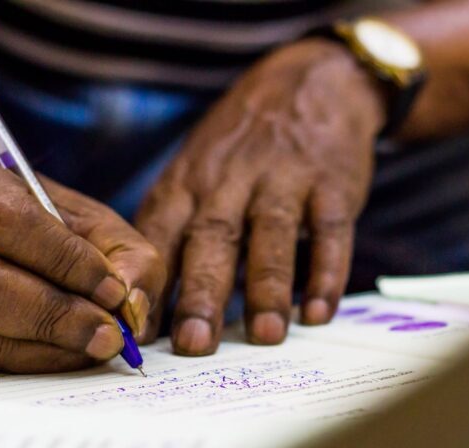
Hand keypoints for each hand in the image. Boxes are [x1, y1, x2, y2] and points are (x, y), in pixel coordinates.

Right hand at [0, 144, 165, 372]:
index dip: (63, 260)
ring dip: (37, 348)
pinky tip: (58, 358)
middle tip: (107, 335)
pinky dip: (18, 364)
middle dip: (50, 313)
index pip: (5, 218)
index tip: (113, 290)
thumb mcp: (87, 219)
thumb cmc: (35, 220)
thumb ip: (123, 254)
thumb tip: (132, 306)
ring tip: (90, 348)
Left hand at [136, 39, 385, 354]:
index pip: (160, 237)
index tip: (137, 335)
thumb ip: (173, 229)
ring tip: (265, 335)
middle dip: (201, 293)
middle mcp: (230, 180)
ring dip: (268, 287)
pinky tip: (320, 311)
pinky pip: (331, 229)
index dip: (148, 286)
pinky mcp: (331, 182)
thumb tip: (146, 306)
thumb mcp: (194, 170)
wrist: (311, 82)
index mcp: (188, 183)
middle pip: (212, 239)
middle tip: (194, 345)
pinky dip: (327, 271)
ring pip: (271, 234)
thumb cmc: (239, 145)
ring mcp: (283, 179)